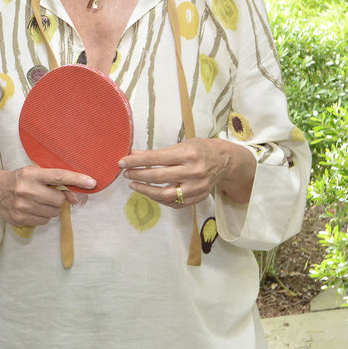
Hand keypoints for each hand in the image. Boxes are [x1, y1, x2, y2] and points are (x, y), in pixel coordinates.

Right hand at [0, 166, 94, 226]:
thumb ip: (55, 183)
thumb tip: (76, 198)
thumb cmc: (19, 180)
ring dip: (51, 209)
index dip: (76, 179)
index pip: (58, 176)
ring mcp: (22, 206)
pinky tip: (33, 209)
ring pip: (52, 213)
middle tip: (50, 196)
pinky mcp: (20, 219)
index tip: (91, 182)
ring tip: (40, 202)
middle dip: (59, 199)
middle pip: (58, 200)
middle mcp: (26, 190)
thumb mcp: (35, 175)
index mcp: (31, 174)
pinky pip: (43, 221)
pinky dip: (43, 216)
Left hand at [119, 138, 255, 208]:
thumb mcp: (180, 145)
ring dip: (146, 191)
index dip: (137, 161)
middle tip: (126, 174)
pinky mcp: (198, 198)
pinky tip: (149, 193)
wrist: (225, 161)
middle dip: (139, 175)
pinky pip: (174, 203)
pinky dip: (159, 199)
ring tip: (134, 185)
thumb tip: (133, 154)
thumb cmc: (200, 149)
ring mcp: (197, 187)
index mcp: (189, 154)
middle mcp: (194, 171)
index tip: (122, 162)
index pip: (157, 158)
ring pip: (166, 194)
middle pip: (160, 177)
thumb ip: (157, 152)